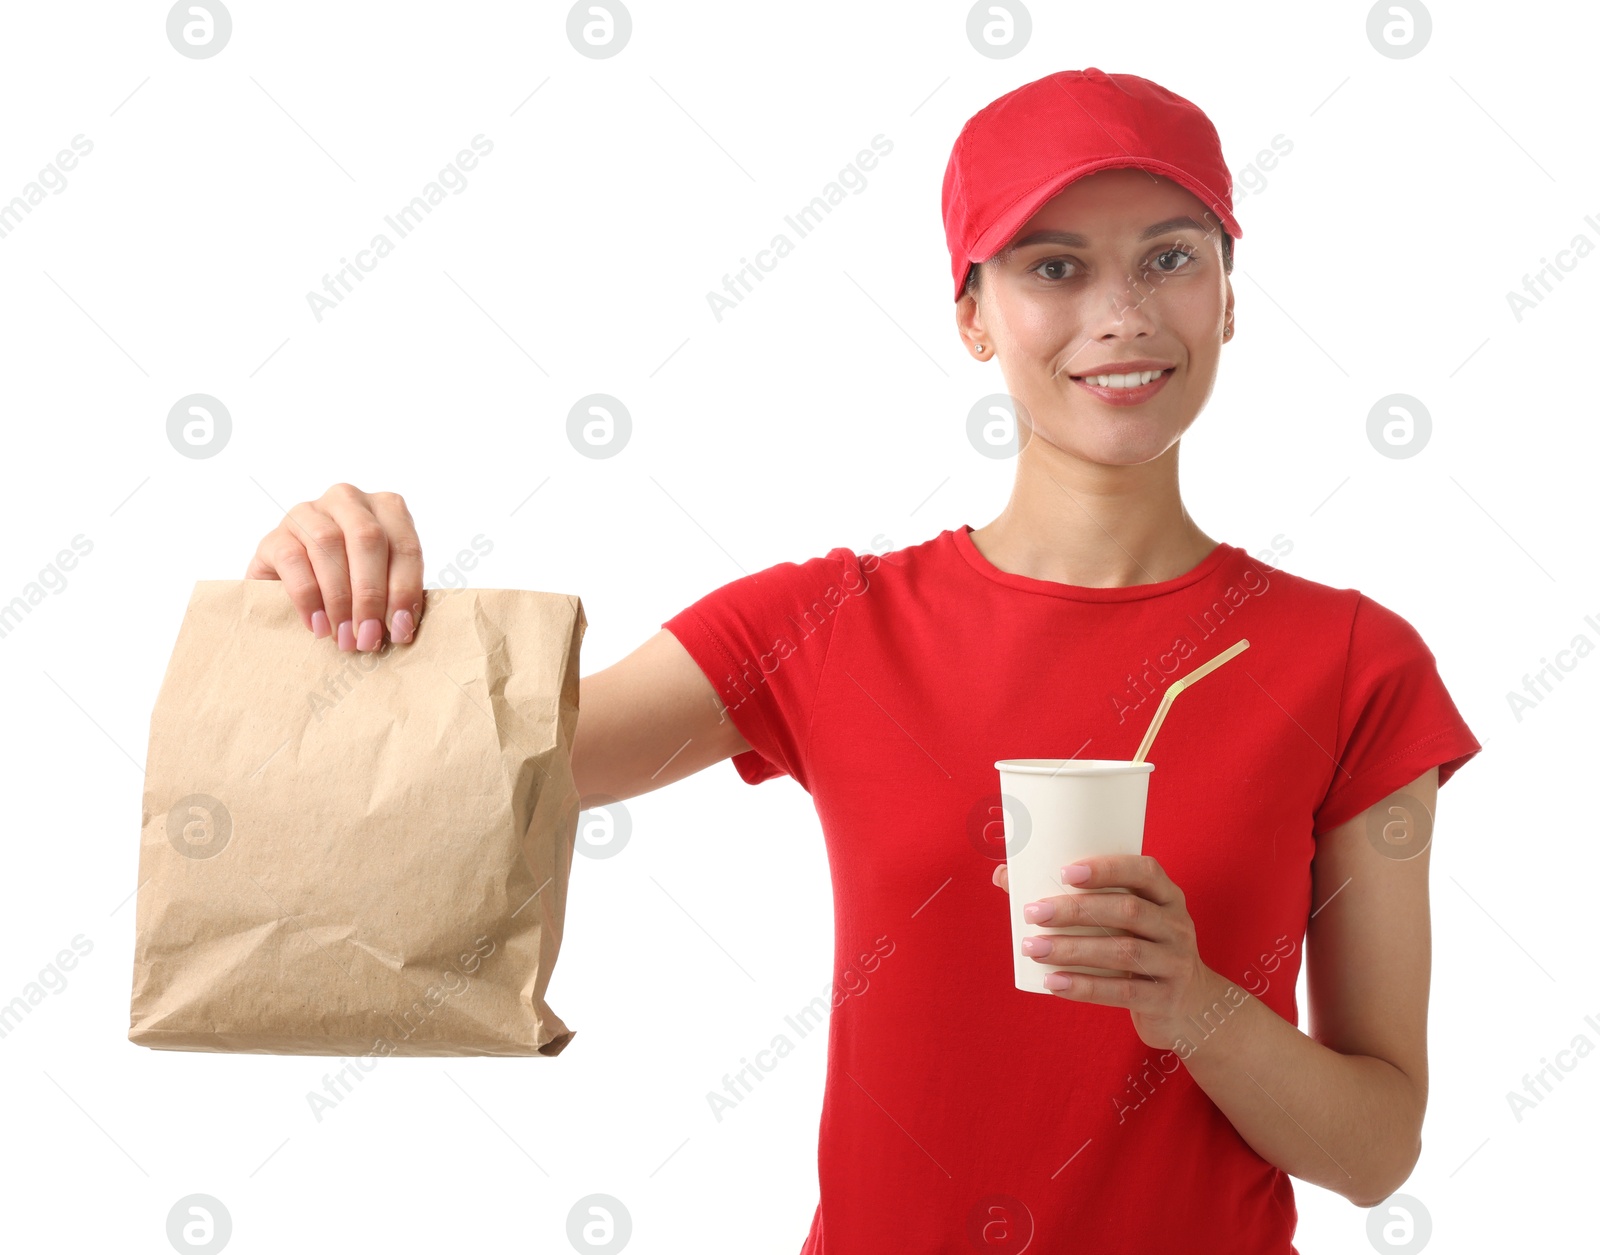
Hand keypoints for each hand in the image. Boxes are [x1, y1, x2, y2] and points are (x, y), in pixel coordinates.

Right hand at [245, 483, 424, 652]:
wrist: (293, 584)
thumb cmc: (350, 583)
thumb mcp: (380, 581)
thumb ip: (394, 594)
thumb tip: (402, 628)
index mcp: (386, 507)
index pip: (404, 546)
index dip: (405, 590)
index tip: (401, 631)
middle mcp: (348, 500)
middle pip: (368, 540)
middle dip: (371, 595)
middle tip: (368, 636)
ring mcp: (308, 512)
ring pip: (329, 545)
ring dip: (340, 598)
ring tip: (344, 636)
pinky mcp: (275, 535)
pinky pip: (293, 560)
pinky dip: (308, 597)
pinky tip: (318, 625)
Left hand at [992, 855, 1224, 1050]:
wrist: (1192, 1008)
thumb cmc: (1141, 948)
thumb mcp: (1125, 921)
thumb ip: (1077, 898)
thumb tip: (1004, 875)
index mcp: (1167, 897)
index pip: (1145, 871)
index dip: (1107, 868)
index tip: (1066, 872)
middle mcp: (1176, 926)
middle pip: (1127, 911)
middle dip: (1076, 910)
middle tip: (1033, 912)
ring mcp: (1174, 964)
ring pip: (1122, 952)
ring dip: (1072, 949)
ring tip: (1033, 948)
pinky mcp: (1163, 999)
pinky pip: (1122, 992)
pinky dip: (1084, 987)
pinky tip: (1053, 983)